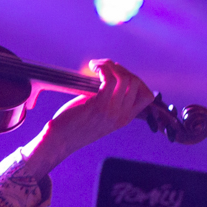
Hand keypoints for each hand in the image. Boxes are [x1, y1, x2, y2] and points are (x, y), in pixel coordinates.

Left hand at [21, 59, 153, 178]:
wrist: (60, 141)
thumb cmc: (74, 126)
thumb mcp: (99, 118)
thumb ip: (108, 103)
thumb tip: (109, 77)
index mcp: (124, 119)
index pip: (146, 96)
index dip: (135, 80)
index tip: (118, 74)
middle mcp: (122, 116)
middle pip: (136, 83)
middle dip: (121, 69)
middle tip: (105, 67)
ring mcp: (112, 111)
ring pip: (125, 78)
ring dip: (111, 66)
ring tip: (97, 66)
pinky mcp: (98, 105)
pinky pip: (109, 79)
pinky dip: (103, 68)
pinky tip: (93, 68)